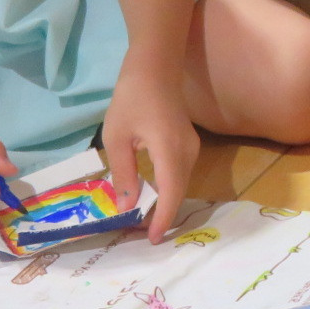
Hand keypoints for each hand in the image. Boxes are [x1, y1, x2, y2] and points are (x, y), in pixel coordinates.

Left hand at [104, 67, 199, 242]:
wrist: (154, 67)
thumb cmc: (131, 98)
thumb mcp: (117, 138)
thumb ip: (123, 174)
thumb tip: (127, 206)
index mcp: (169, 151)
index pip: (170, 194)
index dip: (162, 219)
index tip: (153, 241)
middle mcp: (187, 153)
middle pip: (178, 193)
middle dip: (162, 216)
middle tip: (141, 235)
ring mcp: (191, 148)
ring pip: (181, 184)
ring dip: (165, 203)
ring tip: (144, 219)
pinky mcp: (189, 144)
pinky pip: (180, 174)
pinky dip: (168, 189)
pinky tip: (152, 195)